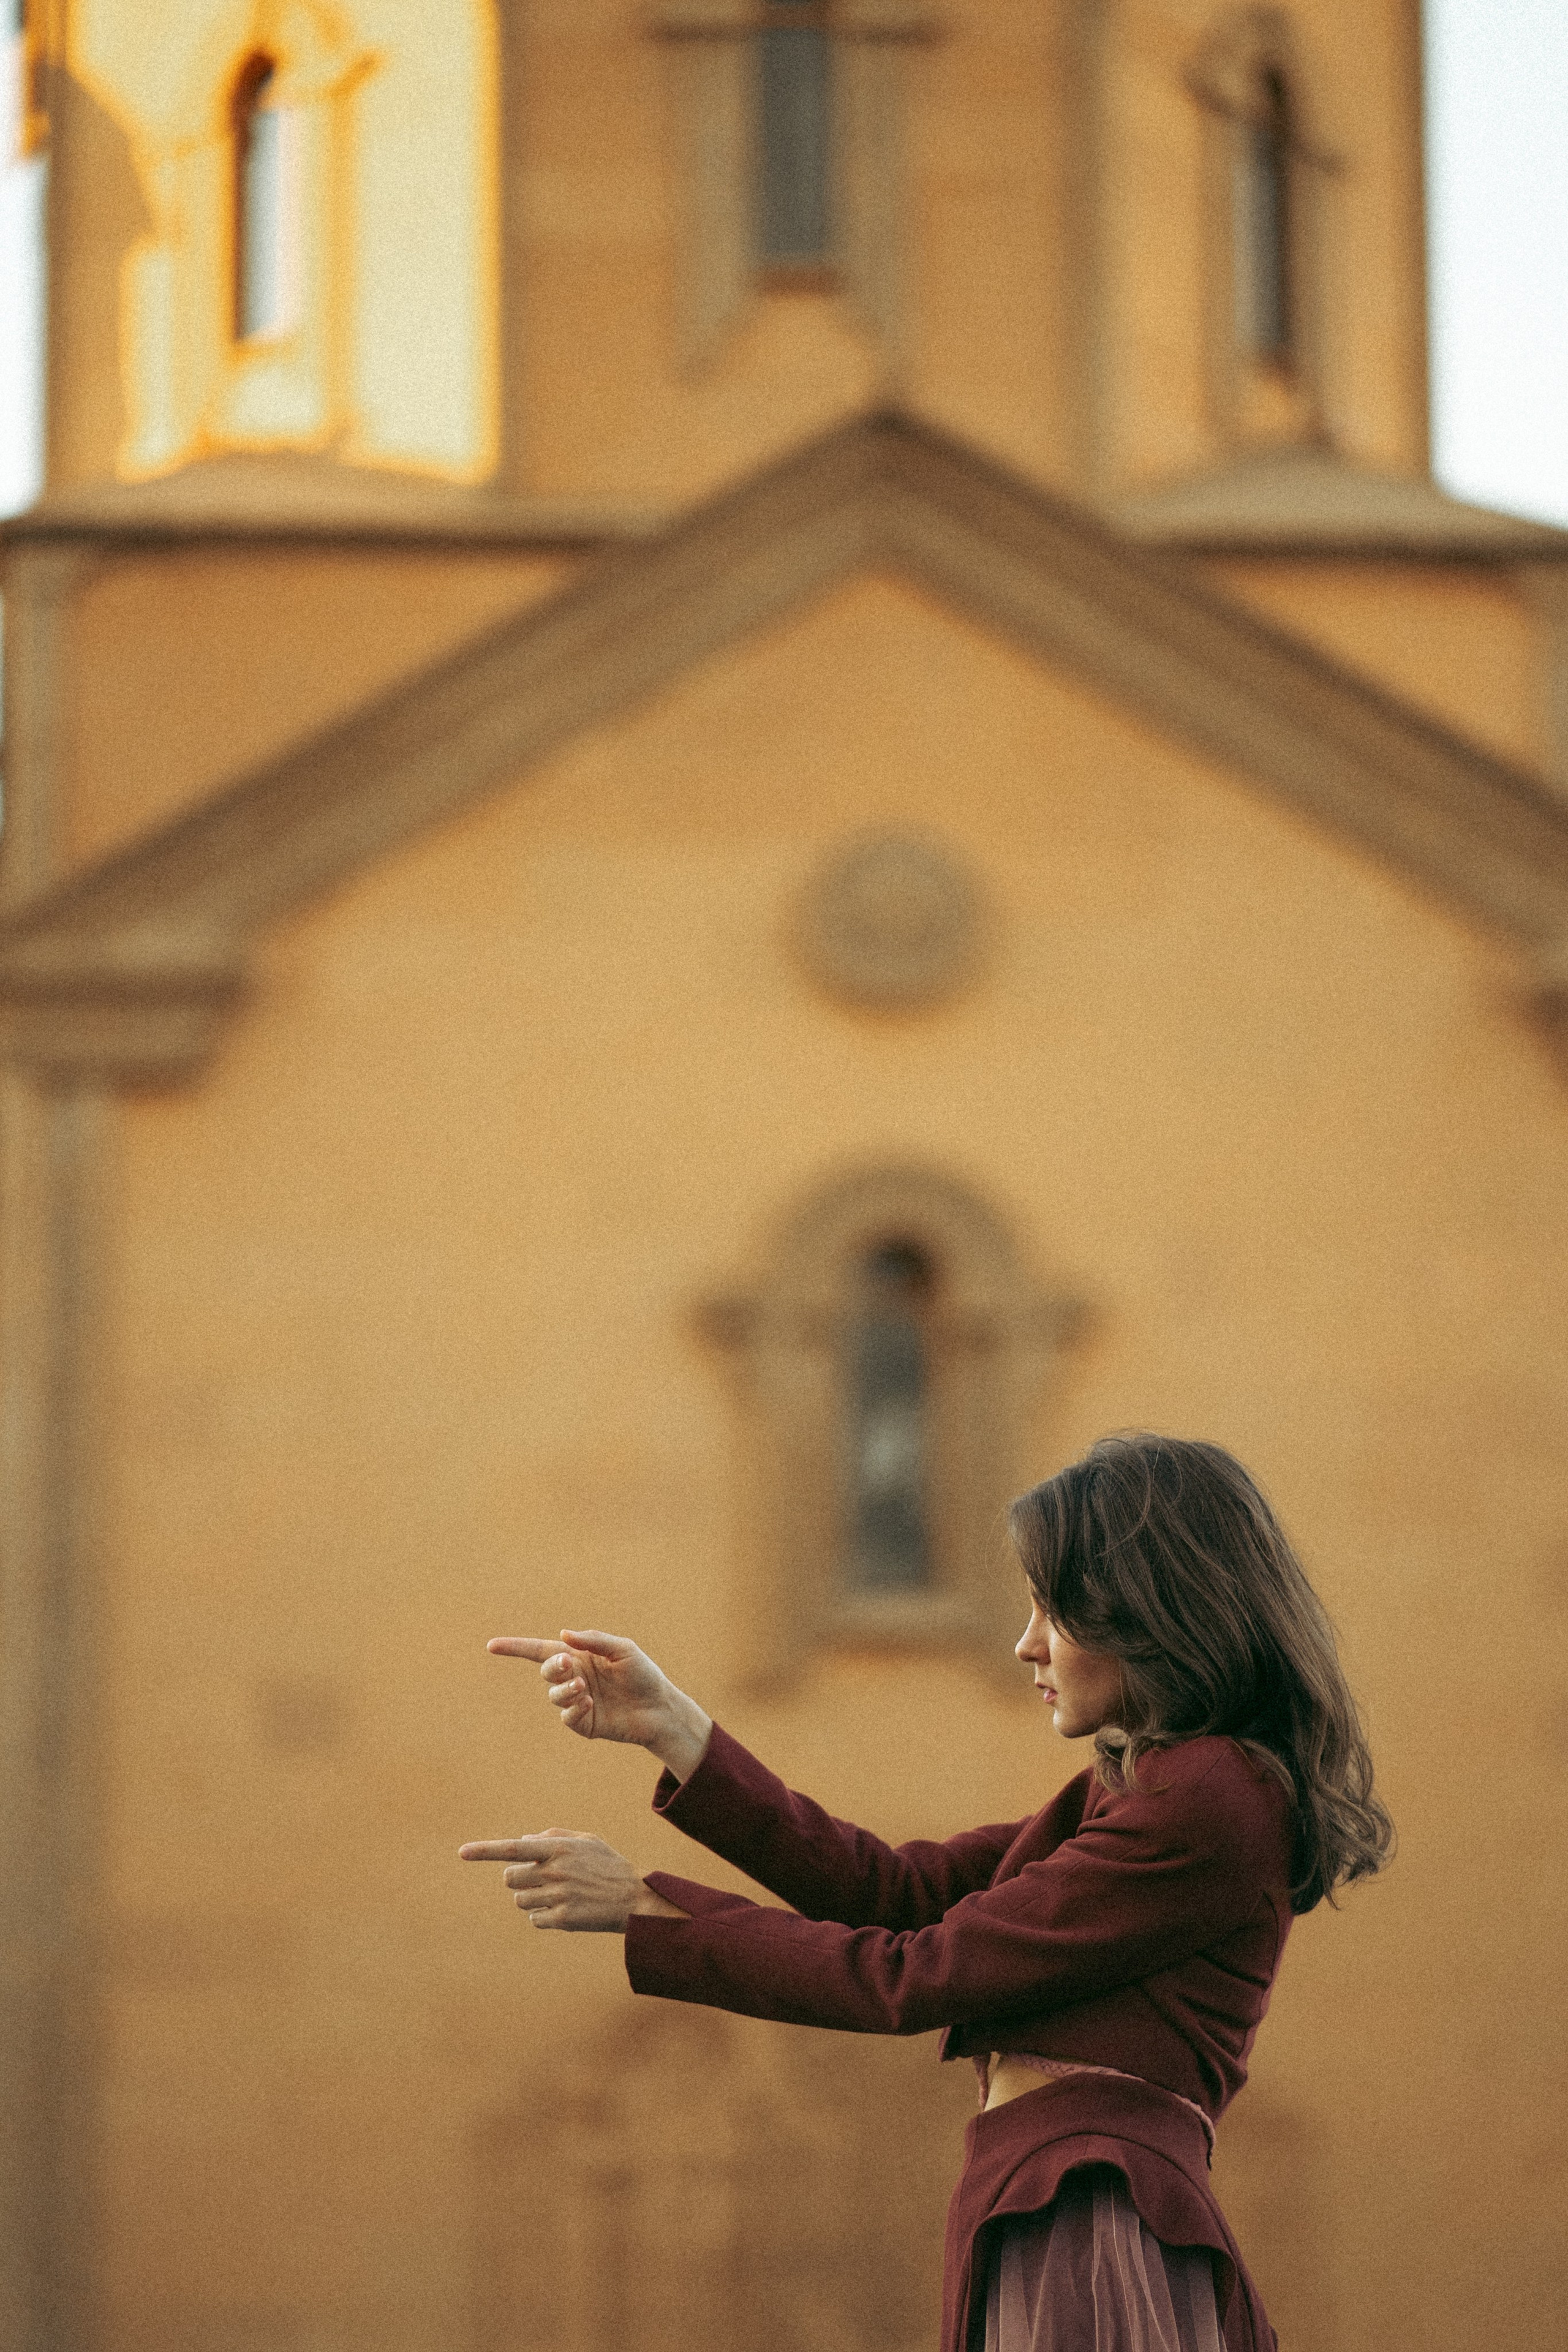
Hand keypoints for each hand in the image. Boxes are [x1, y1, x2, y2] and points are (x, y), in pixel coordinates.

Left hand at [457, 1829, 688, 1930]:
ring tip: (557, 1896)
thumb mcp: (586, 1841)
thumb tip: (522, 1842)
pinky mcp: (561, 1920)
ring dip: (531, 1899)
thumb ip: (553, 1837)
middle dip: (520, 1880)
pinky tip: (563, 1910)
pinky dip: (542, 1916)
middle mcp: (553, 1872)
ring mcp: (557, 1897)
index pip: (512, 1848)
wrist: (633, 1898)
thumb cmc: (608, 1866)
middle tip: (541, 1880)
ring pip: (519, 1901)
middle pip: (510, 1879)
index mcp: (557, 1849)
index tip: (461, 1852)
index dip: (484, 1850)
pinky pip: (533, 1919)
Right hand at [483, 1628, 711, 1780]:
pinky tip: (590, 1703)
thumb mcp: (623, 1649)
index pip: (541, 1650)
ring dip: (564, 1689)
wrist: (660, 1708)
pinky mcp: (583, 1723)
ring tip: (584, 1687)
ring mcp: (577, 1701)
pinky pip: (567, 1716)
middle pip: (546, 1670)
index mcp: (580, 1657)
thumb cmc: (643, 1674)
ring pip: (554, 1694)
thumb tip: (563, 1635)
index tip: (491, 1646)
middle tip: (569, 1664)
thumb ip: (593, 1640)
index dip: (515, 1648)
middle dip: (553, 1666)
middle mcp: (574, 1678)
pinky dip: (574, 1708)